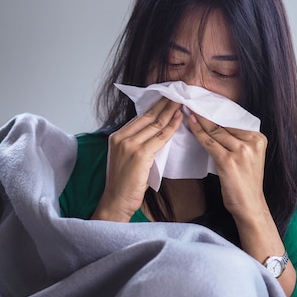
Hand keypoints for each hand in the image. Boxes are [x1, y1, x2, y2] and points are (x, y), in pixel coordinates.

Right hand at [93, 98, 181, 221]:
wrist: (116, 202)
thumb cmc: (124, 185)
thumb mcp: (128, 159)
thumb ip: (138, 146)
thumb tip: (157, 134)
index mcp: (116, 137)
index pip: (139, 118)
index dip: (154, 107)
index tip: (166, 99)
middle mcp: (121, 137)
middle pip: (147, 117)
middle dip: (163, 104)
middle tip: (177, 93)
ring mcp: (129, 145)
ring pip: (155, 124)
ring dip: (170, 111)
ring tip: (181, 102)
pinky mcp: (140, 154)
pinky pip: (160, 137)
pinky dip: (172, 127)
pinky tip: (179, 119)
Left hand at [187, 113, 267, 222]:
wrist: (250, 206)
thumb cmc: (245, 183)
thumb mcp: (248, 157)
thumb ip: (238, 140)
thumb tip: (215, 123)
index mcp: (259, 138)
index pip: (233, 120)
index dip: (216, 112)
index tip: (203, 104)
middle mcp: (252, 142)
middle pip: (224, 124)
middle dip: (206, 113)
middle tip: (192, 103)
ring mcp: (241, 151)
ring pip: (215, 131)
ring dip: (199, 120)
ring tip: (188, 111)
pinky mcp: (229, 161)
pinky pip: (209, 142)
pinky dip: (198, 132)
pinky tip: (191, 125)